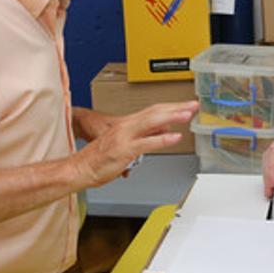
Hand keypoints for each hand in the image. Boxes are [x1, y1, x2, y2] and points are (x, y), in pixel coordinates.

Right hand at [72, 101, 196, 187]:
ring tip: (188, 114)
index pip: (153, 110)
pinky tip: (175, 137)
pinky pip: (146, 142)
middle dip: (176, 108)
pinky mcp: (124, 150)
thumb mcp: (126, 143)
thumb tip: (164, 131)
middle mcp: (127, 126)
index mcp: (127, 124)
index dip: (171, 107)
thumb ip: (145, 136)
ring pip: (152, 122)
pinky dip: (162, 139)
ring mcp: (125, 137)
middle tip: (193, 105)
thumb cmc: (99, 158)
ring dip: (172, 117)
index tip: (186, 105)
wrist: (79, 167)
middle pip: (155, 112)